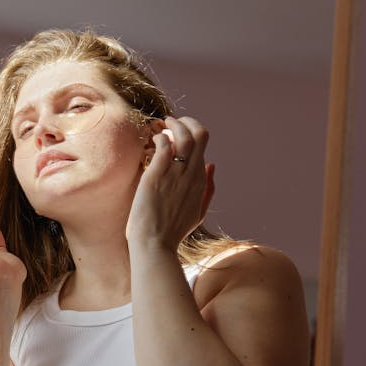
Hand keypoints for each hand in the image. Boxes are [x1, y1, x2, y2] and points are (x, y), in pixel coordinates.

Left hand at [126, 115, 214, 248]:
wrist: (155, 244)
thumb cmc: (172, 231)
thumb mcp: (198, 211)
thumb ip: (209, 189)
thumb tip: (212, 164)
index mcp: (201, 181)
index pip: (204, 145)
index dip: (192, 133)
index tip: (177, 134)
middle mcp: (192, 175)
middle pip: (200, 134)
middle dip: (187, 121)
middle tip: (172, 121)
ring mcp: (176, 174)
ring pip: (185, 135)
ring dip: (174, 124)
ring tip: (162, 124)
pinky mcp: (158, 175)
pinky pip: (164, 144)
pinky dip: (160, 136)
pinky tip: (153, 140)